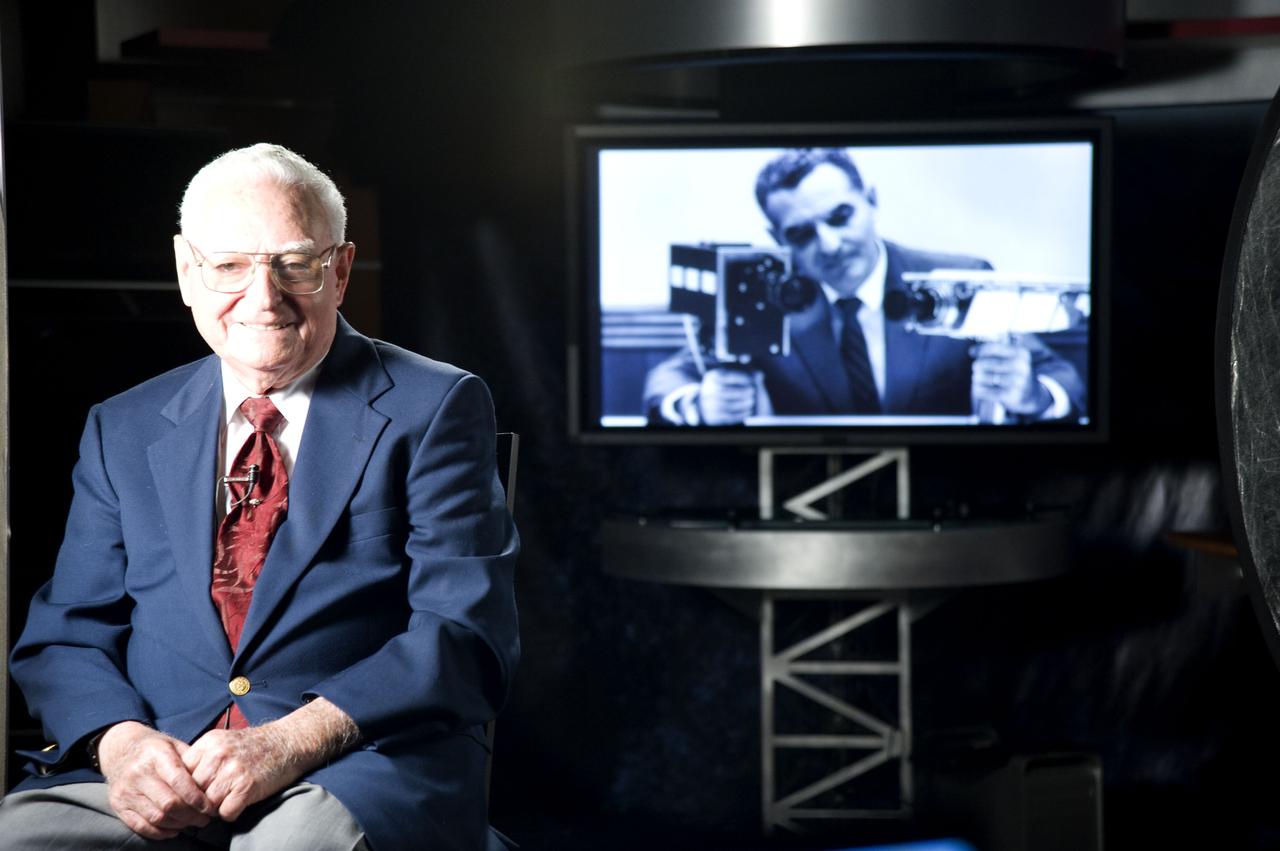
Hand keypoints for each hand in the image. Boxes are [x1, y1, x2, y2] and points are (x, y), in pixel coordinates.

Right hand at [97, 720, 213, 838]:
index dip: (196, 797)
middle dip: (190, 815)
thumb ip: (191, 762)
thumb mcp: (174, 745)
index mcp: (156, 755)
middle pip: (168, 803)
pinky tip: (173, 829)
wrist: (120, 750)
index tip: (209, 807)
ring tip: (191, 823)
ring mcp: (126, 791)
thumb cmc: (155, 749)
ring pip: (156, 817)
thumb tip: (213, 782)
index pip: (178, 781)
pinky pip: (140, 826)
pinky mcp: (118, 805)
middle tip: (204, 819)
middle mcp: (138, 773)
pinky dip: (159, 832)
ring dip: (178, 825)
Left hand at [182, 697, 359, 821]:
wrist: (289, 742)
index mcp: (208, 742)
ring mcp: (233, 770)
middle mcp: (218, 755)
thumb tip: (181, 786)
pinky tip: (239, 803)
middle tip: (211, 802)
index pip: (180, 775)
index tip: (194, 793)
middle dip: (200, 801)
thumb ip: (202, 758)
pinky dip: (231, 813)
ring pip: (207, 805)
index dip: (186, 788)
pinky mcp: (247, 786)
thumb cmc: (256, 746)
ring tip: (227, 800)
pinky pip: (226, 812)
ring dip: (215, 808)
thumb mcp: (224, 742)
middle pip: (193, 792)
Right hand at [697, 368, 760, 424]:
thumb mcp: (736, 379)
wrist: (716, 404)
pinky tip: (749, 411)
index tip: (752, 380)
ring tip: (752, 401)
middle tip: (753, 391)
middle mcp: (706, 390)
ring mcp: (707, 405)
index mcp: (712, 377)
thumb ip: (749, 376)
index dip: (741, 378)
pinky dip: (740, 414)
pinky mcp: (712, 418)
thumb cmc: (730, 387)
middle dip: (742, 391)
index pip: (726, 376)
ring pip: (727, 405)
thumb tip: (759, 374)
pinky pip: (727, 417)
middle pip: (725, 391)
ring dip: (742, 403)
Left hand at [970, 340, 1049, 415]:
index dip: (980, 350)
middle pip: (986, 363)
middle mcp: (1021, 367)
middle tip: (976, 368)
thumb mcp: (1012, 358)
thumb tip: (972, 351)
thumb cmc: (1016, 373)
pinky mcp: (1011, 396)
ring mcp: (1017, 382)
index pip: (994, 348)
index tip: (972, 353)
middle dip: (977, 365)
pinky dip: (979, 390)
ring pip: (984, 377)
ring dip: (976, 378)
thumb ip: (993, 352)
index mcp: (1021, 353)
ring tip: (977, 378)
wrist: (1032, 395)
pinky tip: (978, 388)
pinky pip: (986, 391)